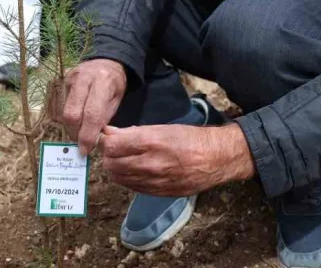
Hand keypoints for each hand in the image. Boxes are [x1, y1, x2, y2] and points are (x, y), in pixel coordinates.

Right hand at [54, 59, 126, 154]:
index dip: (87, 135)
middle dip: (75, 133)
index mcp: (101, 81)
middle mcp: (82, 77)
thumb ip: (103, 118)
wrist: (106, 62)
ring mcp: (68, 78)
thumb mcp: (116, 101)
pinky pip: (57, 107)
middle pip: (72, 113)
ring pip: (62, 111)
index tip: (85, 150)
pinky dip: (63, 119)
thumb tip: (91, 140)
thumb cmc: (113, 85)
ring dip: (68, 128)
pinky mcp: (59, 81)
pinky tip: (72, 123)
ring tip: (77, 134)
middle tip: (80, 144)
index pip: (91, 114)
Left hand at [101, 123, 255, 196]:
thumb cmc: (190, 138)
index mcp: (151, 142)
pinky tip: (134, 170)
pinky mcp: (158, 193)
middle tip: (114, 148)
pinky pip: (132, 188)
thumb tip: (109, 133)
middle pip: (111, 164)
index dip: (104, 141)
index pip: (111, 146)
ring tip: (124, 159)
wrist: (216, 159)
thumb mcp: (162, 128)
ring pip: (118, 178)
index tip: (106, 137)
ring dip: (116, 168)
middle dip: (108, 156)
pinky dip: (127, 179)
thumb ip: (133, 132)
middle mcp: (150, 164)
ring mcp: (154, 181)